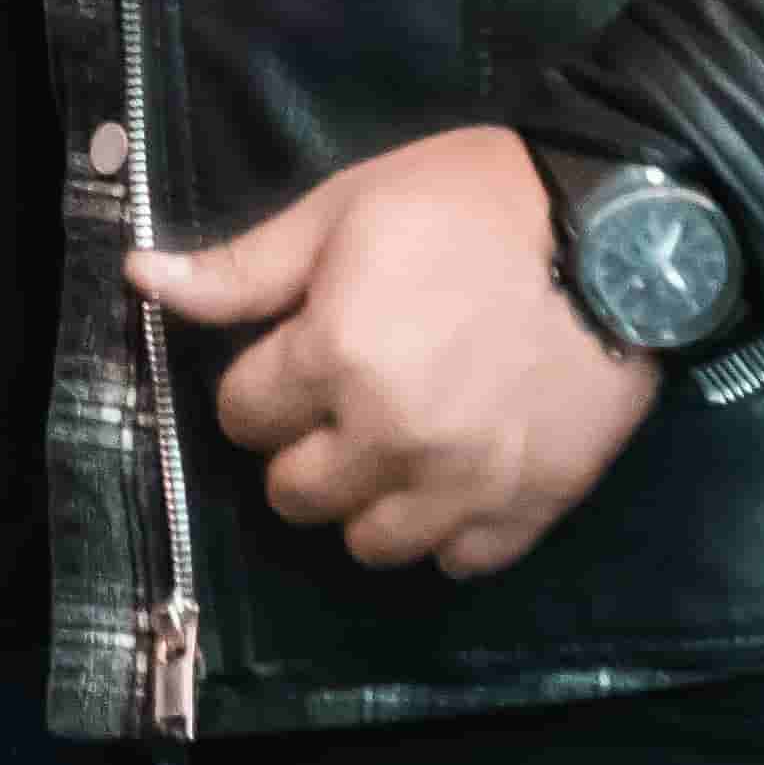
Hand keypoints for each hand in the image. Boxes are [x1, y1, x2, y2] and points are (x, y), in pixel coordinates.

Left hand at [124, 122, 664, 580]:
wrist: (623, 229)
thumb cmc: (471, 202)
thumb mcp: (344, 210)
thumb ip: (243, 267)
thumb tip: (140, 278)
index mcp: (335, 357)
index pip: (242, 414)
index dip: (260, 383)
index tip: (293, 358)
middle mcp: (391, 437)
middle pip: (293, 494)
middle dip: (301, 449)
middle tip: (339, 405)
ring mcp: (464, 484)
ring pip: (369, 545)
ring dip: (367, 502)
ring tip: (392, 447)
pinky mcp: (531, 510)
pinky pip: (458, 561)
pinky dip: (448, 530)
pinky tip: (455, 477)